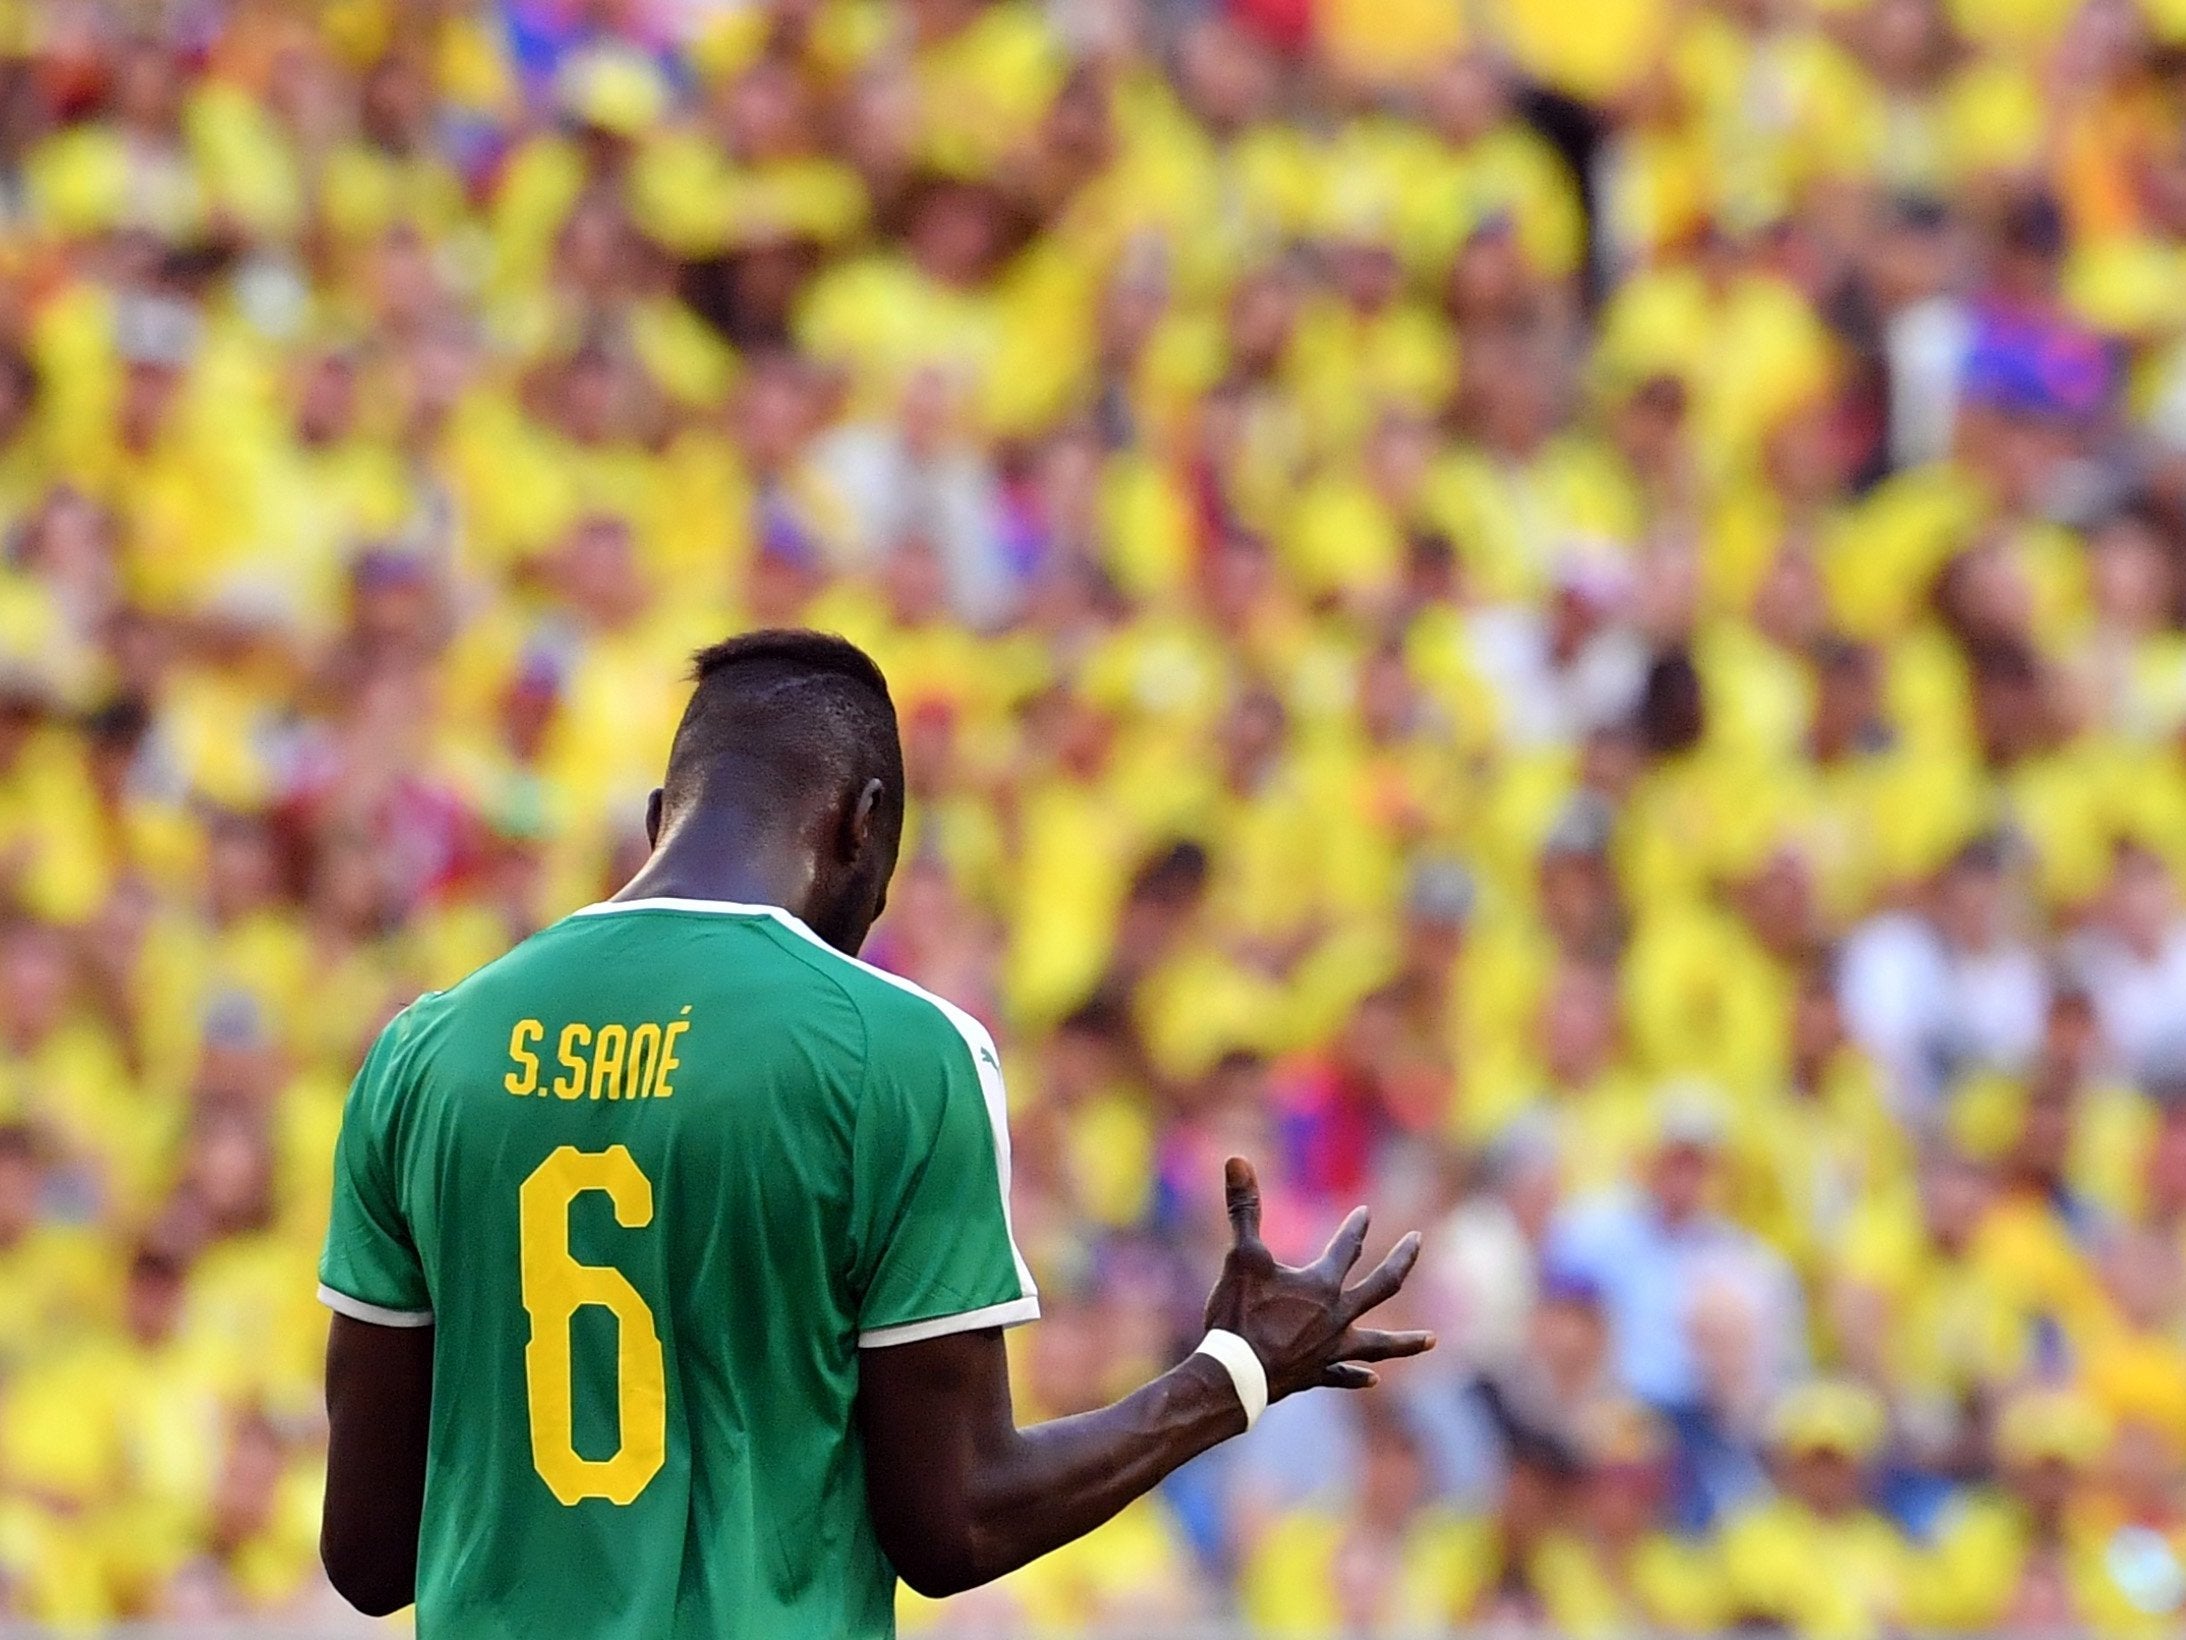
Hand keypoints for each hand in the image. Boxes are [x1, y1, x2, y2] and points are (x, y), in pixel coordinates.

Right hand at [1201, 1157, 1434, 1400]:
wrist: (1234, 1376)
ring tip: (1432, 1340)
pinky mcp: (1316, 1375)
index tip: (1366, 1213)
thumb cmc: (1239, 1315)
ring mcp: (1331, 1350)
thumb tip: (1237, 1159)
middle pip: (1381, 1286)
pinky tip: (1373, 1380)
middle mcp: (1337, 1317)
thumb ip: (1244, 1208)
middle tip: (1418, 1241)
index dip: (1356, 1227)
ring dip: (1405, 1341)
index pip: (1347, 1248)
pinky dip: (1358, 1376)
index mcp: (1322, 1285)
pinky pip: (1344, 1375)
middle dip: (1401, 1261)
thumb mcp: (1241, 1256)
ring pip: (1378, 1343)